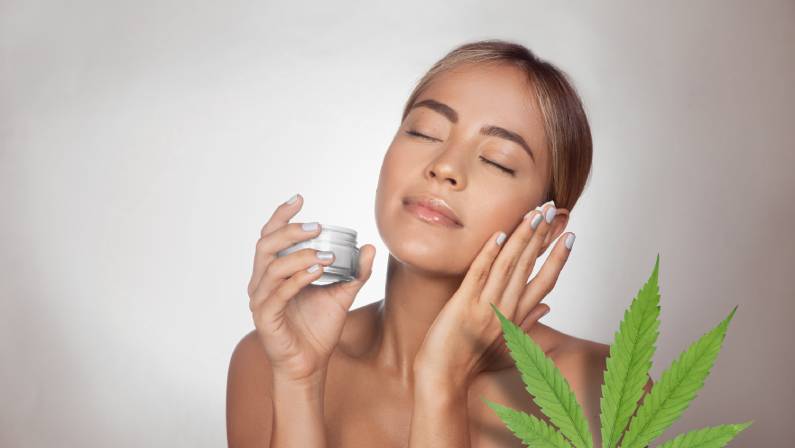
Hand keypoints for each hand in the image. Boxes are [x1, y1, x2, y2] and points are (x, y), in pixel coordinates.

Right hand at [247, 193, 375, 384]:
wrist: (310, 363)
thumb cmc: (318, 328)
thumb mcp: (341, 294)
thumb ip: (355, 272)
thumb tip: (369, 247)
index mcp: (274, 272)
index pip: (270, 236)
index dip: (281, 215)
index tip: (300, 198)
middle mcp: (261, 282)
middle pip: (266, 245)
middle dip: (291, 231)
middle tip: (317, 227)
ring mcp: (260, 300)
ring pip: (272, 267)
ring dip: (299, 256)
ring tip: (325, 255)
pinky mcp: (265, 317)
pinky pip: (277, 293)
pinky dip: (297, 279)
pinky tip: (317, 271)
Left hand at [413, 202, 574, 386]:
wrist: (444, 381)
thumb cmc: (469, 361)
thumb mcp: (504, 343)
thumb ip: (527, 322)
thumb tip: (549, 306)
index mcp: (516, 317)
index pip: (544, 281)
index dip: (558, 258)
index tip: (570, 235)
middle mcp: (506, 310)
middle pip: (529, 266)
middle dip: (541, 235)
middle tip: (552, 209)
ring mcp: (485, 307)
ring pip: (509, 266)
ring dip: (522, 237)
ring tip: (534, 213)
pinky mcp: (463, 306)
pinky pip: (479, 275)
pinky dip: (489, 255)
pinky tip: (499, 235)